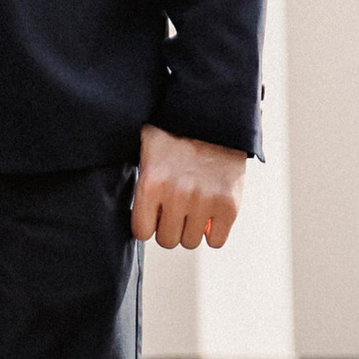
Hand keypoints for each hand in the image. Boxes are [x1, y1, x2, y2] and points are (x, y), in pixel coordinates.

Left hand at [131, 125, 246, 250]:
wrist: (215, 116)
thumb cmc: (176, 133)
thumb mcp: (147, 149)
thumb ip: (139, 181)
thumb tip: (129, 205)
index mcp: (151, 183)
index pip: (142, 231)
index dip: (148, 222)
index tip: (155, 212)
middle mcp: (177, 195)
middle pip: (167, 240)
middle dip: (170, 226)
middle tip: (176, 207)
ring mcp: (205, 201)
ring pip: (191, 242)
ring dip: (191, 228)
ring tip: (194, 207)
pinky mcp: (229, 205)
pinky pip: (216, 241)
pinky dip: (214, 231)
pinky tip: (211, 214)